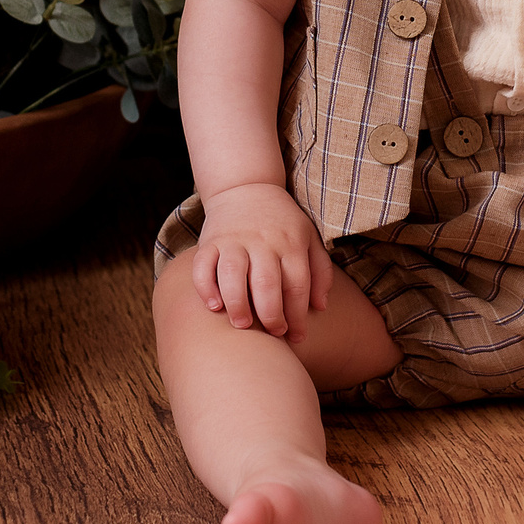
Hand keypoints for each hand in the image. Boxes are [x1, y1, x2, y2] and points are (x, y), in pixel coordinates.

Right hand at [188, 182, 332, 343]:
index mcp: (291, 242)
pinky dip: (205, 288)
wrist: (246, 187)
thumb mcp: (310, 238)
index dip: (297, 316)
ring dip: (237, 305)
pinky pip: (202, 266)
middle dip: (270, 315)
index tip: (296, 336)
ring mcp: (234, 239)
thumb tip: (320, 308)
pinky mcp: (210, 240)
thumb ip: (320, 271)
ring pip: (232, 275)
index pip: (297, 284)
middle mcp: (263, 241)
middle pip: (267, 283)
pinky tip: (214, 306)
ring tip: (242, 325)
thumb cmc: (283, 222)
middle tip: (272, 334)